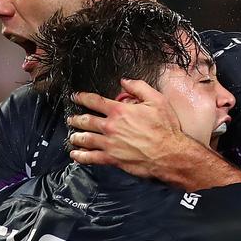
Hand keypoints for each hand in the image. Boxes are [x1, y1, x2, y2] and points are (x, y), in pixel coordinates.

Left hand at [68, 79, 185, 178]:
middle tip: (71, 119)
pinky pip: (91, 158)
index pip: (94, 101)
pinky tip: (75, 155)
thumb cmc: (165, 128)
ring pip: (86, 139)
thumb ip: (139, 87)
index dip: (82, 97)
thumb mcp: (157, 100)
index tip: (75, 97)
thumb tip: (125, 81)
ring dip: (76, 137)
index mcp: (119, 110)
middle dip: (76, 119)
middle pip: (86, 121)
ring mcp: (109, 144)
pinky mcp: (112, 159)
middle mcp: (111, 126)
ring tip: (72, 137)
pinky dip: (81, 156)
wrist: (169, 154)